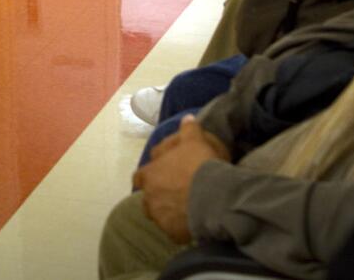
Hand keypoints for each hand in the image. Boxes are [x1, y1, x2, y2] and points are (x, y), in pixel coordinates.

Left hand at [133, 115, 228, 242]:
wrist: (213, 195)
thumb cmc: (199, 164)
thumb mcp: (195, 140)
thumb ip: (188, 129)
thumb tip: (187, 118)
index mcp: (149, 174)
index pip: (140, 176)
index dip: (149, 176)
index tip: (160, 175)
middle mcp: (149, 197)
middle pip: (148, 198)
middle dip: (158, 196)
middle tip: (175, 193)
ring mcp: (159, 217)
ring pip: (159, 216)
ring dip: (168, 212)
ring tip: (184, 208)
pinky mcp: (173, 233)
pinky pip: (175, 231)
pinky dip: (181, 227)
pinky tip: (193, 222)